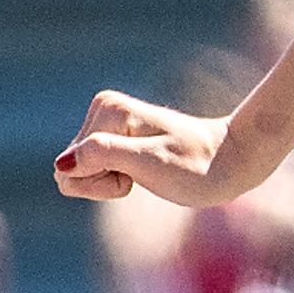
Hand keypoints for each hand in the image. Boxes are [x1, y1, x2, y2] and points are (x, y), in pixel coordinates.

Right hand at [54, 91, 236, 207]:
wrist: (231, 161)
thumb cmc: (197, 166)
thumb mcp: (149, 164)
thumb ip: (103, 157)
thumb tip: (62, 165)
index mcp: (106, 109)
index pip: (70, 170)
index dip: (105, 183)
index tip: (140, 173)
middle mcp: (102, 111)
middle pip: (69, 171)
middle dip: (104, 183)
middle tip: (144, 174)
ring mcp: (107, 125)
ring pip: (78, 174)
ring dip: (110, 183)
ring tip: (147, 172)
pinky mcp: (113, 139)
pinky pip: (91, 173)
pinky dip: (115, 182)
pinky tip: (143, 171)